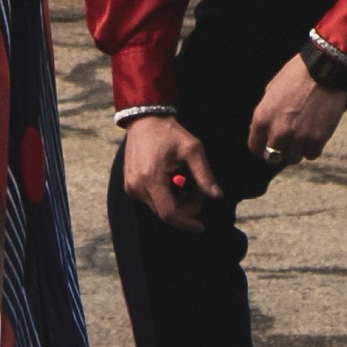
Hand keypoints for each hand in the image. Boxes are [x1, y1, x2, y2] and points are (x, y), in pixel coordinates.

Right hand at [121, 115, 221, 229]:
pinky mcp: (129, 186)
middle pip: (165, 213)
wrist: (145, 119)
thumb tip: (217, 196)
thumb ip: (205, 175)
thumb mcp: (193, 149)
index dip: (186, 223)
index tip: (201, 226)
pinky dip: (164, 195)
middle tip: (194, 185)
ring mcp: (130, 187)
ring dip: (175, 200)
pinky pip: (151, 200)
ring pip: (159, 208)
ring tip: (181, 177)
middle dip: (185, 205)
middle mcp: (137, 187)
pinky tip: (170, 177)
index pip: (169, 214)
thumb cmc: (170, 133)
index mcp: (151, 178)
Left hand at [247, 55, 346, 169]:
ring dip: (297, 150)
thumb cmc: (296, 76)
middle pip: (273, 157)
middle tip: (287, 142)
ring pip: (293, 158)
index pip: (255, 148)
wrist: (323, 70)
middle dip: (279, 150)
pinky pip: (312, 154)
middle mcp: (278, 131)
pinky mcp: (317, 139)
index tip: (268, 146)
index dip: (261, 148)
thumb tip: (262, 130)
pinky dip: (313, 148)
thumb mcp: (271, 91)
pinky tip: (314, 135)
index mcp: (262, 119)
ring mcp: (298, 137)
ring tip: (303, 135)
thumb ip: (266, 114)